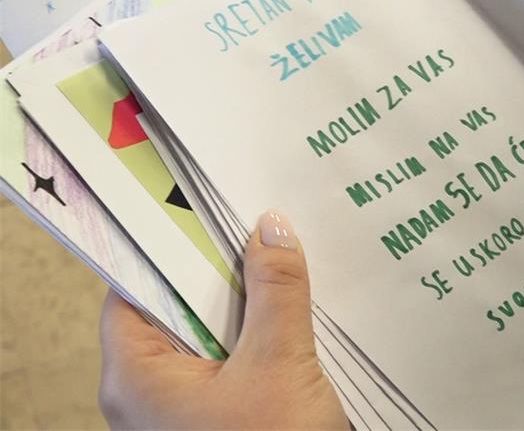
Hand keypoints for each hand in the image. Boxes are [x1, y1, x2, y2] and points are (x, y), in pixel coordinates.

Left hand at [99, 210, 348, 429]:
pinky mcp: (221, 418)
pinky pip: (234, 359)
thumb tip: (272, 228)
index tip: (203, 207)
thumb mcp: (278, 364)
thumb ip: (275, 291)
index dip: (167, 245)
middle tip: (259, 226)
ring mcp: (186, 408)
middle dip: (223, 268)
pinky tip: (295, 310)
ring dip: (250, 302)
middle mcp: (151, 391)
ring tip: (284, 260)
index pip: (134, 288)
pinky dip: (262, 333)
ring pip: (212, 333)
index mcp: (137, 376)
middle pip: (177, 306)